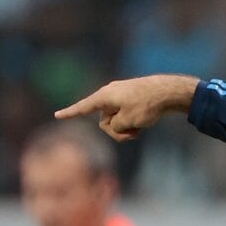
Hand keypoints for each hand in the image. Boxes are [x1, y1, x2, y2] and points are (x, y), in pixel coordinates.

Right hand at [54, 75, 198, 141]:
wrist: (168, 91)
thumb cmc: (147, 105)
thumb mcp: (127, 122)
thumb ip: (115, 127)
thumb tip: (116, 124)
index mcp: (104, 97)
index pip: (83, 107)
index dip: (70, 113)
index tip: (56, 115)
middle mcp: (110, 94)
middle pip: (104, 121)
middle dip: (117, 132)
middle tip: (133, 134)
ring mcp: (121, 96)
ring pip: (117, 120)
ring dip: (127, 128)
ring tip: (141, 127)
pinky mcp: (132, 99)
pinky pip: (126, 116)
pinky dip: (133, 122)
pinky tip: (145, 123)